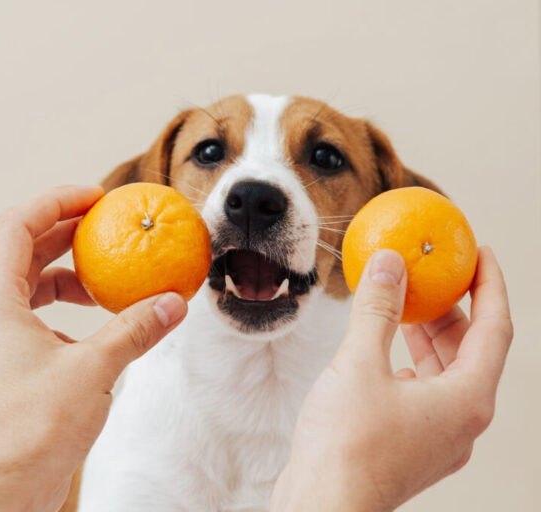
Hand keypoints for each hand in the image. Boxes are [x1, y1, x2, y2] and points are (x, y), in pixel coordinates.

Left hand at [0, 185, 187, 511]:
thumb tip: (173, 303)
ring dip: (68, 268)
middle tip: (107, 222)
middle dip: (66, 230)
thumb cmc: (34, 428)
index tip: (95, 196)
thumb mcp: (95, 368)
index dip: (57, 201)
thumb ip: (136, 329)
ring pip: (29, 281)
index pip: (17, 225)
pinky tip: (98, 316)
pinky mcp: (7, 359)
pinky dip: (66, 303)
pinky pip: (35, 312)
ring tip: (107, 272)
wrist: (7, 482)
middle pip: (23, 248)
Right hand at [270, 247, 511, 511]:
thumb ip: (377, 310)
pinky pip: (423, 394)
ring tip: (404, 307)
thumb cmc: (345, 445)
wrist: (324, 509)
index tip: (480, 253)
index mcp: (467, 399)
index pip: (495, 328)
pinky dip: (410, 365)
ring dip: (429, 338)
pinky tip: (383, 354)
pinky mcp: (411, 446)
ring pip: (446, 375)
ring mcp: (437, 438)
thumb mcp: (359, 364)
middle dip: (453, 310)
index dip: (490, 284)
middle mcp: (462, 421)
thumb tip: (388, 264)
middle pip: (472, 352)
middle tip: (433, 276)